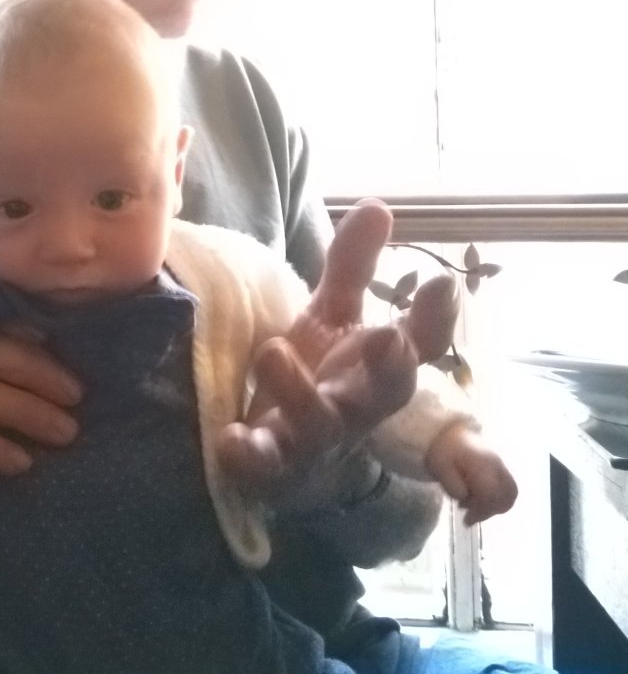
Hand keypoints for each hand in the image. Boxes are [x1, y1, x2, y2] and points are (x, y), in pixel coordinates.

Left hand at [217, 199, 458, 505]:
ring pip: (320, 424)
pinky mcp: (273, 469)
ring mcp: (316, 440)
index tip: (443, 281)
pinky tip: (230, 438)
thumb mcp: (333, 317)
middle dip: (390, 365)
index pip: (422, 342)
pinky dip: (249, 455)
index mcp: (377, 367)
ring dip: (299, 391)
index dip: (436, 316)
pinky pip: (264, 467)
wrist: (291, 465)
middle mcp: (358, 405)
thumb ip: (352, 266)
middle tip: (387, 338)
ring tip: (272, 351)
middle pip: (387, 390)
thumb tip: (378, 204)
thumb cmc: (320, 378)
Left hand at [424, 422, 517, 524]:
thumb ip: (453, 486)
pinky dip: (495, 499)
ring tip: (470, 506)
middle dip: (491, 510)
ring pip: (510, 493)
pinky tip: (476, 499)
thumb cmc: (442, 450)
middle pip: (508, 495)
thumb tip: (464, 499)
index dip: (482, 511)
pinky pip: (507, 488)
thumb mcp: (439, 468)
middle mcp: (497, 465)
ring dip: (493, 506)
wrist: (449, 433)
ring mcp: (501, 466)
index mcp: (482, 464)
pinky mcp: (500, 468)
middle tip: (470, 516)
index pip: (493, 494)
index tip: (466, 519)